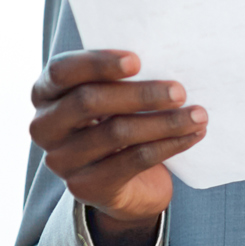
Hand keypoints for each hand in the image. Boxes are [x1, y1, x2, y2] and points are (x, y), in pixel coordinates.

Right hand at [29, 50, 204, 245]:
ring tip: (199, 115)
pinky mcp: (86, 186)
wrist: (127, 184)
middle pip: (88, 102)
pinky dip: (169, 145)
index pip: (61, 71)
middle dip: (140, 94)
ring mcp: (62, 160)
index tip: (137, 61)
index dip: (97, 64)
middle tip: (180, 91)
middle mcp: (45, 127)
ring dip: (165, 122)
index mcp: (47, 94)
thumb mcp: (115, 98)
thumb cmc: (121, 122)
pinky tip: (193, 135)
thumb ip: (125, 79)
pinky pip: (133, 160)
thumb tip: (170, 59)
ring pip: (116, 133)